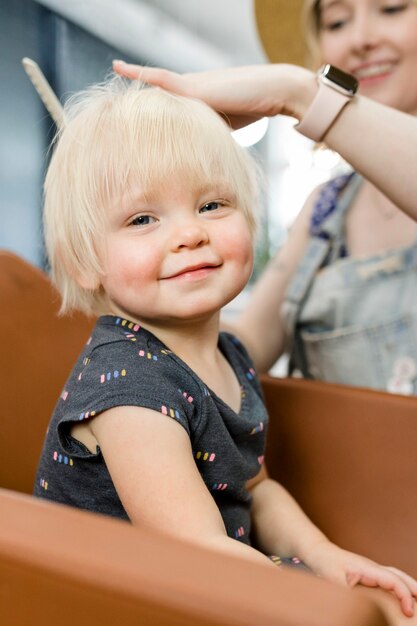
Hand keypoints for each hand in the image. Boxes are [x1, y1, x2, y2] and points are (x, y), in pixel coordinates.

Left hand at [112, 60, 315, 128]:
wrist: (271, 91)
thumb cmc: (254, 107)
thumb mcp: (226, 126)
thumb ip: (209, 135)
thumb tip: (201, 159)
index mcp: (195, 101)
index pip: (166, 106)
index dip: (150, 110)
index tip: (134, 114)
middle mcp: (189, 91)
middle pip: (156, 97)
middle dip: (138, 98)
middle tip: (116, 97)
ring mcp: (190, 87)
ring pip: (154, 88)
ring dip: (135, 83)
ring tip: (114, 70)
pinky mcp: (193, 87)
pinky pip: (160, 79)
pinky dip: (140, 74)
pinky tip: (120, 67)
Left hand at [305, 540, 416, 617]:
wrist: (319, 553)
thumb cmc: (326, 566)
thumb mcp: (335, 580)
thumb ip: (349, 586)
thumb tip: (358, 586)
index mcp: (367, 569)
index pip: (392, 580)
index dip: (404, 595)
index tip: (409, 611)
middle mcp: (373, 568)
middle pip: (399, 576)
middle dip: (414, 589)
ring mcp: (372, 569)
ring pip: (396, 576)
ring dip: (409, 587)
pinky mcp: (369, 573)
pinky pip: (390, 579)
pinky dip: (400, 587)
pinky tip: (402, 597)